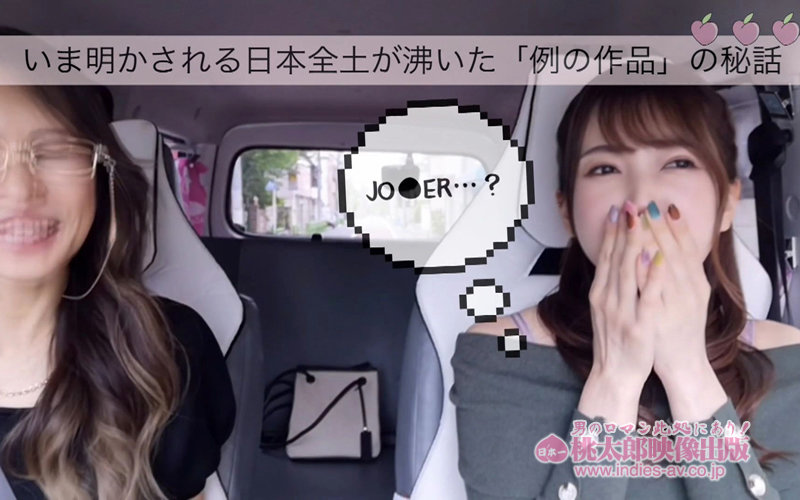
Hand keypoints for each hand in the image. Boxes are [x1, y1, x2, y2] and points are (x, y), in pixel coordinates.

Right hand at [586, 200, 656, 391]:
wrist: (614, 375)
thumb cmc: (614, 342)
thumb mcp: (605, 310)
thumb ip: (608, 285)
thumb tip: (612, 259)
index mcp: (600, 294)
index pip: (605, 257)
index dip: (611, 232)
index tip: (617, 209)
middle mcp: (607, 299)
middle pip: (616, 258)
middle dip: (623, 229)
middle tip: (629, 204)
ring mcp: (622, 311)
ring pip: (628, 270)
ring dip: (635, 242)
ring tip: (641, 219)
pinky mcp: (640, 324)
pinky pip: (647, 295)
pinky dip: (651, 274)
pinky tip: (656, 256)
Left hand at [639, 200, 727, 420]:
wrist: (672, 366)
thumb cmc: (671, 331)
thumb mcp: (679, 300)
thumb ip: (674, 276)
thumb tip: (663, 249)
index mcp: (695, 286)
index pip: (687, 251)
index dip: (678, 228)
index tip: (667, 205)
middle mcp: (688, 294)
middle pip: (675, 254)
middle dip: (661, 228)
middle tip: (650, 203)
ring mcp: (673, 308)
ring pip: (665, 268)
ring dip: (654, 241)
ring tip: (643, 218)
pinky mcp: (657, 321)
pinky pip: (652, 292)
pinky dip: (648, 273)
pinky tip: (642, 255)